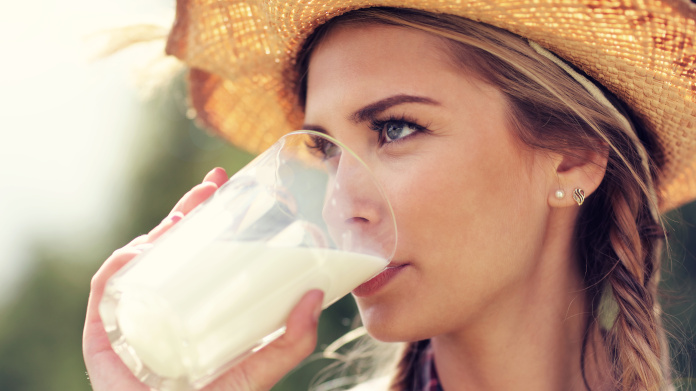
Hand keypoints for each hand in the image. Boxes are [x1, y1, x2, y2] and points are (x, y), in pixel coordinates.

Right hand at [83, 167, 323, 390]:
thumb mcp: (261, 368)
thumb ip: (292, 341)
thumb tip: (317, 294)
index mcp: (190, 307)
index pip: (197, 253)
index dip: (209, 218)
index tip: (229, 187)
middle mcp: (159, 306)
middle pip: (168, 248)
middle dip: (187, 210)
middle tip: (213, 186)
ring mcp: (128, 318)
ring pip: (136, 261)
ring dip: (156, 231)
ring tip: (184, 218)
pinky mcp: (102, 336)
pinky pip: (104, 292)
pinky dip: (117, 266)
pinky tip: (139, 251)